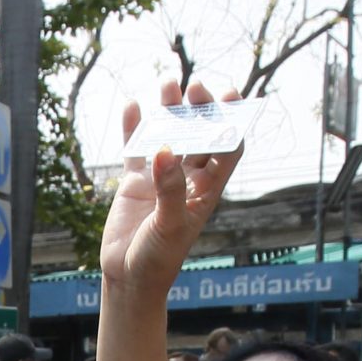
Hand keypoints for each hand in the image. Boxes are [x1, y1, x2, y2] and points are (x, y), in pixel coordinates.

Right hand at [101, 80, 242, 300]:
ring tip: (168, 84)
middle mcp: (187, 179)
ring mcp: (161, 178)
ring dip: (171, 111)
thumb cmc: (158, 258)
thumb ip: (169, 189)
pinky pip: (136, 147)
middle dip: (201, 110)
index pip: (227, 150)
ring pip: (170, 135)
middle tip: (195, 87)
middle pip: (201, 136)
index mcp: (207, 191)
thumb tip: (165, 150)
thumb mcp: (169, 226)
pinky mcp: (136, 181)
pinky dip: (135, 127)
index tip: (230, 97)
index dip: (232, 123)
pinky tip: (133, 105)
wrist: (129, 277)